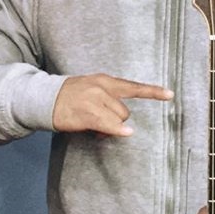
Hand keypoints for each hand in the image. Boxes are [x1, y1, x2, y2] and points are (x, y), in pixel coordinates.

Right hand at [52, 73, 172, 135]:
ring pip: (118, 119)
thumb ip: (108, 101)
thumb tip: (121, 125)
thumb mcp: (91, 90)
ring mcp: (94, 100)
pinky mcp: (87, 113)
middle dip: (117, 120)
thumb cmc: (69, 98)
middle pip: (125, 110)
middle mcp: (102, 87)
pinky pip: (109, 124)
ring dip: (110, 127)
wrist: (44, 98)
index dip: (152, 92)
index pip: (132, 87)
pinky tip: (125, 132)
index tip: (170, 95)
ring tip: (92, 126)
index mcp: (104, 80)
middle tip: (100, 124)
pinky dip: (117, 129)